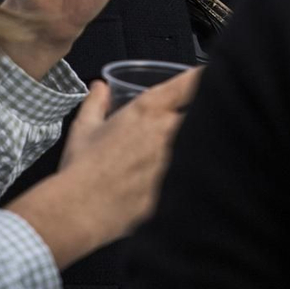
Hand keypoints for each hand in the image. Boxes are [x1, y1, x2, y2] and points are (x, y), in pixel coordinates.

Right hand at [6, 70, 200, 266]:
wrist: (79, 211)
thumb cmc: (81, 168)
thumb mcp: (84, 128)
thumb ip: (96, 101)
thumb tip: (101, 86)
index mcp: (149, 110)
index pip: (193, 81)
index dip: (206, 77)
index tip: (210, 78)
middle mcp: (170, 131)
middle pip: (207, 113)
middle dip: (207, 114)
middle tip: (203, 121)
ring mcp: (178, 162)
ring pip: (208, 146)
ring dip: (201, 147)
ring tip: (193, 157)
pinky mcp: (182, 191)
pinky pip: (201, 180)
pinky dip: (198, 178)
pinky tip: (186, 186)